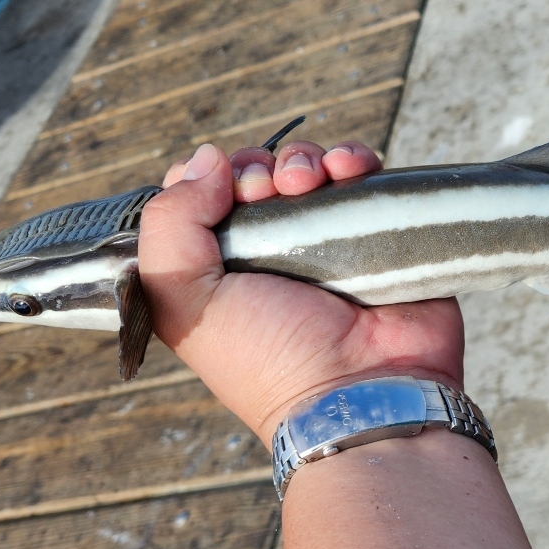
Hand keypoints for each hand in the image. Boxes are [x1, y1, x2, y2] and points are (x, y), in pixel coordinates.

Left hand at [139, 139, 465, 443]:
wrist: (361, 390)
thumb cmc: (270, 359)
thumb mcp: (186, 301)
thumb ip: (170, 224)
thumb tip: (206, 159)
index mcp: (222, 269)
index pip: (202, 196)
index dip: (207, 180)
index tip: (223, 195)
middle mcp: (272, 253)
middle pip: (255, 173)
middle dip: (258, 168)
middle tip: (268, 191)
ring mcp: (328, 242)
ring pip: (308, 168)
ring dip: (304, 160)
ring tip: (309, 183)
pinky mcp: (377, 233)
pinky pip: (362, 175)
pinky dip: (352, 159)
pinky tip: (347, 171)